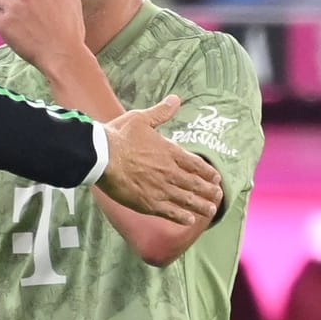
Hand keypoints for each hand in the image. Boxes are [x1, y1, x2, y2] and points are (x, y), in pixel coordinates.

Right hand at [97, 95, 222, 223]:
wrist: (102, 156)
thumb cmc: (119, 136)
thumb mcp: (141, 118)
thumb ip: (161, 112)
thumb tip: (175, 99)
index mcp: (170, 152)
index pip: (196, 164)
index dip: (208, 172)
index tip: (217, 178)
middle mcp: (170, 172)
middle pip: (195, 184)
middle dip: (209, 191)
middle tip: (218, 196)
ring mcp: (161, 189)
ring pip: (187, 200)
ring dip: (201, 206)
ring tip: (211, 211)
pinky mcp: (148, 203)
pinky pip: (170, 212)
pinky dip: (182, 217)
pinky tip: (190, 220)